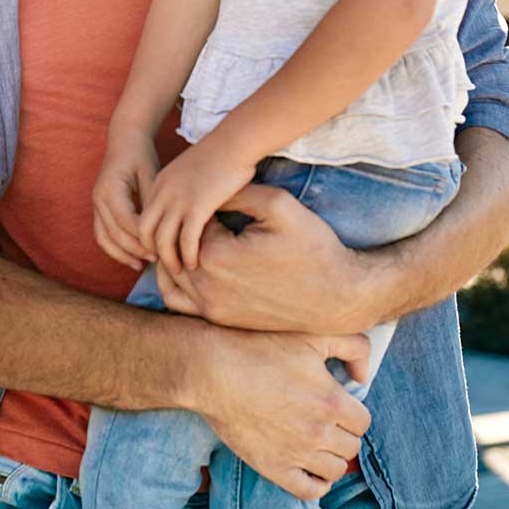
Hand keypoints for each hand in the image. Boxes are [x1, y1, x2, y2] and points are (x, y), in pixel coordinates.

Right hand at [92, 124, 159, 270]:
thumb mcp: (151, 175)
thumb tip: (163, 231)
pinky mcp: (98, 209)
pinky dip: (115, 249)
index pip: (126, 221)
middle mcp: (98, 198)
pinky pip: (103, 235)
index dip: (143, 237)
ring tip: (143, 265)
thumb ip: (153, 202)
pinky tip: (133, 258)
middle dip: (135, 249)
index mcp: (110, 188)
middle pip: (114, 233)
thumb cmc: (141, 156)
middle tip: (158, 259)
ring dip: (123, 254)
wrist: (125, 141)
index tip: (163, 246)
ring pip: (104, 239)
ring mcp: (95, 205)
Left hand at [138, 142, 255, 276]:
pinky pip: (185, 240)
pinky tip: (196, 263)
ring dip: (170, 260)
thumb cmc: (221, 156)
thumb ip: (184, 190)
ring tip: (182, 271)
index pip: (144, 218)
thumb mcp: (191, 172)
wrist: (235, 140)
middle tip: (167, 265)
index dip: (150, 238)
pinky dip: (188, 255)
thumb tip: (187, 210)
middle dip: (153, 252)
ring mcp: (178, 199)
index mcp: (160, 184)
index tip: (164, 251)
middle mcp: (163, 192)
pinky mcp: (196, 206)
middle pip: (145, 231)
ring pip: (162, 240)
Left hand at [157, 184, 383, 335]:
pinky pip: (180, 301)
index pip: (187, 220)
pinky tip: (203, 264)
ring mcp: (211, 309)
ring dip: (177, 255)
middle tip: (212, 214)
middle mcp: (206, 287)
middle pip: (173, 248)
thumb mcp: (279, 205)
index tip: (220, 197)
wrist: (338, 296)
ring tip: (203, 237)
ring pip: (170, 276)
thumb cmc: (312, 247)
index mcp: (215, 256)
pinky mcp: (219, 320)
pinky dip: (180, 281)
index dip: (202, 204)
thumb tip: (209, 189)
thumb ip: (236, 192)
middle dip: (187, 228)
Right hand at [192, 328, 370, 500]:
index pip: (363, 421)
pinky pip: (310, 490)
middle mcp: (319, 432)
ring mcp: (297, 453)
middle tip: (325, 421)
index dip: (352, 412)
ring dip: (332, 457)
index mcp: (332, 402)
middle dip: (342, 433)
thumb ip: (352, 346)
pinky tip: (310, 466)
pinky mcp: (274, 468)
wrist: (212, 370)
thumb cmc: (259, 348)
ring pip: (336, 470)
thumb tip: (364, 376)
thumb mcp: (311, 335)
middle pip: (351, 446)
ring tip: (318, 441)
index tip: (337, 405)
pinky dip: (317, 483)